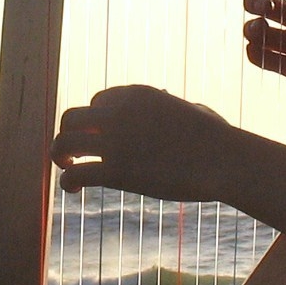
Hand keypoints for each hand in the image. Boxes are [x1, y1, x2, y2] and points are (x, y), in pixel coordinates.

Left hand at [51, 85, 229, 200]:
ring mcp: (115, 141)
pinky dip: (68, 182)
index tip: (101, 138)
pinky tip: (76, 190)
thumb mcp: (194, 111)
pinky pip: (74, 174)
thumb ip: (175, 108)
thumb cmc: (218, 139)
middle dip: (70, 135)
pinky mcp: (116, 171)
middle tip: (76, 154)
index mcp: (137, 94)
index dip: (96, 121)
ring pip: (62, 142)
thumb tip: (178, 107)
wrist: (225, 160)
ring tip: (70, 168)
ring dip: (60, 156)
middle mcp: (119, 112)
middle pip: (71, 117)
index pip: (98, 101)